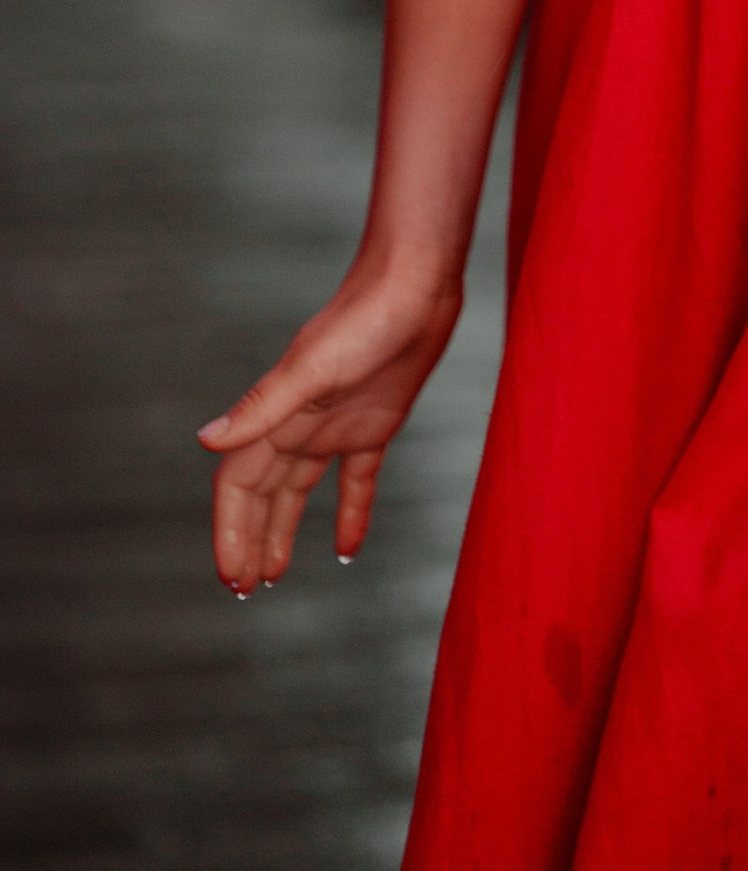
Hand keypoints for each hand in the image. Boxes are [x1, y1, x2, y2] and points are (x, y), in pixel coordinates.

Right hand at [198, 256, 465, 591]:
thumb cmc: (366, 317)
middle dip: (248, 539)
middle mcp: (300, 423)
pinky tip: (349, 548)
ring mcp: (337, 423)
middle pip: (263, 493)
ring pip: (298, 489)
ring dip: (283, 530)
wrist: (418, 281)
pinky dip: (351, 513)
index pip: (240, 485)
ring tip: (273, 575)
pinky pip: (357, 478)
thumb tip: (206, 441)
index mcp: (279, 414)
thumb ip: (263, 406)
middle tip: (241, 589)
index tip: (229, 576)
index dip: (230, 530)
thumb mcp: (313, 368)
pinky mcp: (377, 422)